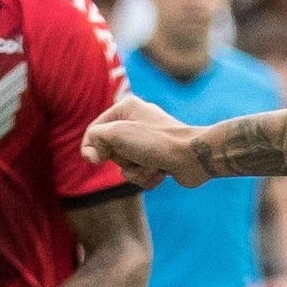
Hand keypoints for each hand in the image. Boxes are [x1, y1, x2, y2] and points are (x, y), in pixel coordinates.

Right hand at [82, 91, 201, 189]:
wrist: (194, 157)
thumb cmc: (157, 142)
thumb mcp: (118, 133)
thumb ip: (95, 138)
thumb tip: (92, 154)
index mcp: (126, 108)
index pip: (95, 130)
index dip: (93, 148)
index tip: (97, 160)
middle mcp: (137, 122)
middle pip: (110, 150)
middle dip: (122, 160)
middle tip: (137, 154)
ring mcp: (148, 141)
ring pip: (125, 165)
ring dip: (136, 171)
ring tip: (153, 164)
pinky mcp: (158, 158)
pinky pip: (140, 173)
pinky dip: (148, 177)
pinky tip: (162, 172)